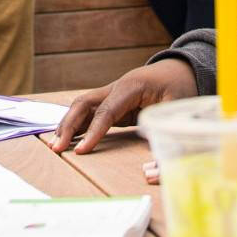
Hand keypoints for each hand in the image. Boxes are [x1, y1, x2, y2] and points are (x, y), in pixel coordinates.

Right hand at [49, 59, 197, 153]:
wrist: (180, 69)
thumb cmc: (180, 87)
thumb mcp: (178, 108)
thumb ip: (165, 132)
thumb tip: (153, 166)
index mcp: (132, 87)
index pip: (106, 110)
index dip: (93, 131)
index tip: (82, 150)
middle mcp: (116, 87)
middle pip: (84, 103)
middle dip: (68, 125)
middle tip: (56, 148)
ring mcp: (112, 93)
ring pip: (82, 106)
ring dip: (67, 124)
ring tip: (55, 145)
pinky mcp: (112, 102)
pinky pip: (89, 111)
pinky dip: (76, 124)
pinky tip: (67, 138)